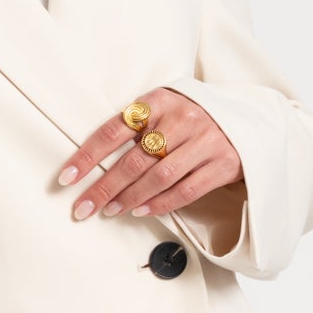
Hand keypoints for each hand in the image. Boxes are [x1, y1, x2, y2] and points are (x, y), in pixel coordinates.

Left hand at [57, 87, 242, 222]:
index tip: (66, 178)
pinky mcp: (223, 163)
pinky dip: (160, 204)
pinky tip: (140, 211)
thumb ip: (135, 127)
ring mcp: (205, 141)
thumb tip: (92, 164)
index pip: (113, 131)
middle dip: (103, 187)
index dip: (87, 156)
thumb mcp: (163, 109)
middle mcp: (182, 118)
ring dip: (130, 198)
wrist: (246, 119)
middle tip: (83, 207)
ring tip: (110, 210)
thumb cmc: (190, 118)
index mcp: (159, 101)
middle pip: (134, 160)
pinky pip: (186, 190)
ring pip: (159, 177)